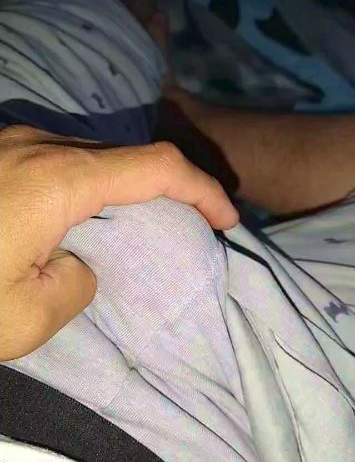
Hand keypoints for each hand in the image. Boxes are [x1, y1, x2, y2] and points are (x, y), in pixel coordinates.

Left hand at [0, 125, 237, 360]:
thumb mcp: (22, 319)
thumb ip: (78, 286)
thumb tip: (82, 262)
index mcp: (56, 179)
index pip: (156, 168)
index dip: (202, 189)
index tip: (227, 219)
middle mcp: (38, 145)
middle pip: (125, 157)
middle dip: (166, 190)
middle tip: (190, 227)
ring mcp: (12, 143)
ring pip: (90, 156)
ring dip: (120, 188)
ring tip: (134, 229)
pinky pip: (58, 159)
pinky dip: (86, 185)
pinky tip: (79, 219)